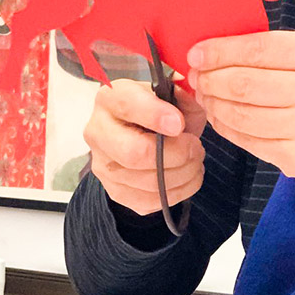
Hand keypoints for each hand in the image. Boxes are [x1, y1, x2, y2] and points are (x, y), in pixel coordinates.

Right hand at [84, 79, 206, 215]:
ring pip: (148, 182)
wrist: (142, 133)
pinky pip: (149, 201)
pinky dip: (177, 192)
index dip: (156, 116)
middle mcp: (99, 131)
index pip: (128, 106)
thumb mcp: (173, 94)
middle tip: (196, 148)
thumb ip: (183, 96)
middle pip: (135, 153)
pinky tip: (187, 177)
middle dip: (177, 154)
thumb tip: (186, 109)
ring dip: (184, 175)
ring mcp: (103, 164)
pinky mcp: (114, 190)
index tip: (180, 124)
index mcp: (111, 98)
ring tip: (196, 162)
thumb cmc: (160, 110)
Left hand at [188, 31, 294, 184]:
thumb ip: (277, 49)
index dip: (219, 52)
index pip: (257, 51)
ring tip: (206, 96)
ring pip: (240, 116)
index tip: (196, 54)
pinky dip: (228, 128)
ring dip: (214, 104)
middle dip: (210, 79)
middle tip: (196, 77)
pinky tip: (222, 117)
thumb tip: (219, 52)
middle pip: (243, 85)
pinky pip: (249, 142)